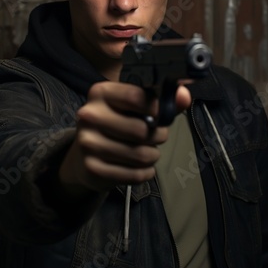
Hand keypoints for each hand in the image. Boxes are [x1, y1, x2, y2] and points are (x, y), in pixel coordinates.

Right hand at [59, 81, 190, 195]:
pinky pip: (135, 174)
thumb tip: (183, 94)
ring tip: (147, 152)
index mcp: (100, 93)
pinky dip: (145, 172)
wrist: (84, 155)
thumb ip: (159, 101)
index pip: (137, 97)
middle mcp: (89, 115)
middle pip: (142, 129)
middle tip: (156, 136)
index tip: (161, 114)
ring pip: (141, 155)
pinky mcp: (92, 168)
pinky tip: (139, 167)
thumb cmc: (115, 125)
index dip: (157, 108)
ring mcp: (88, 143)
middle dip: (158, 135)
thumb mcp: (132, 108)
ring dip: (152, 156)